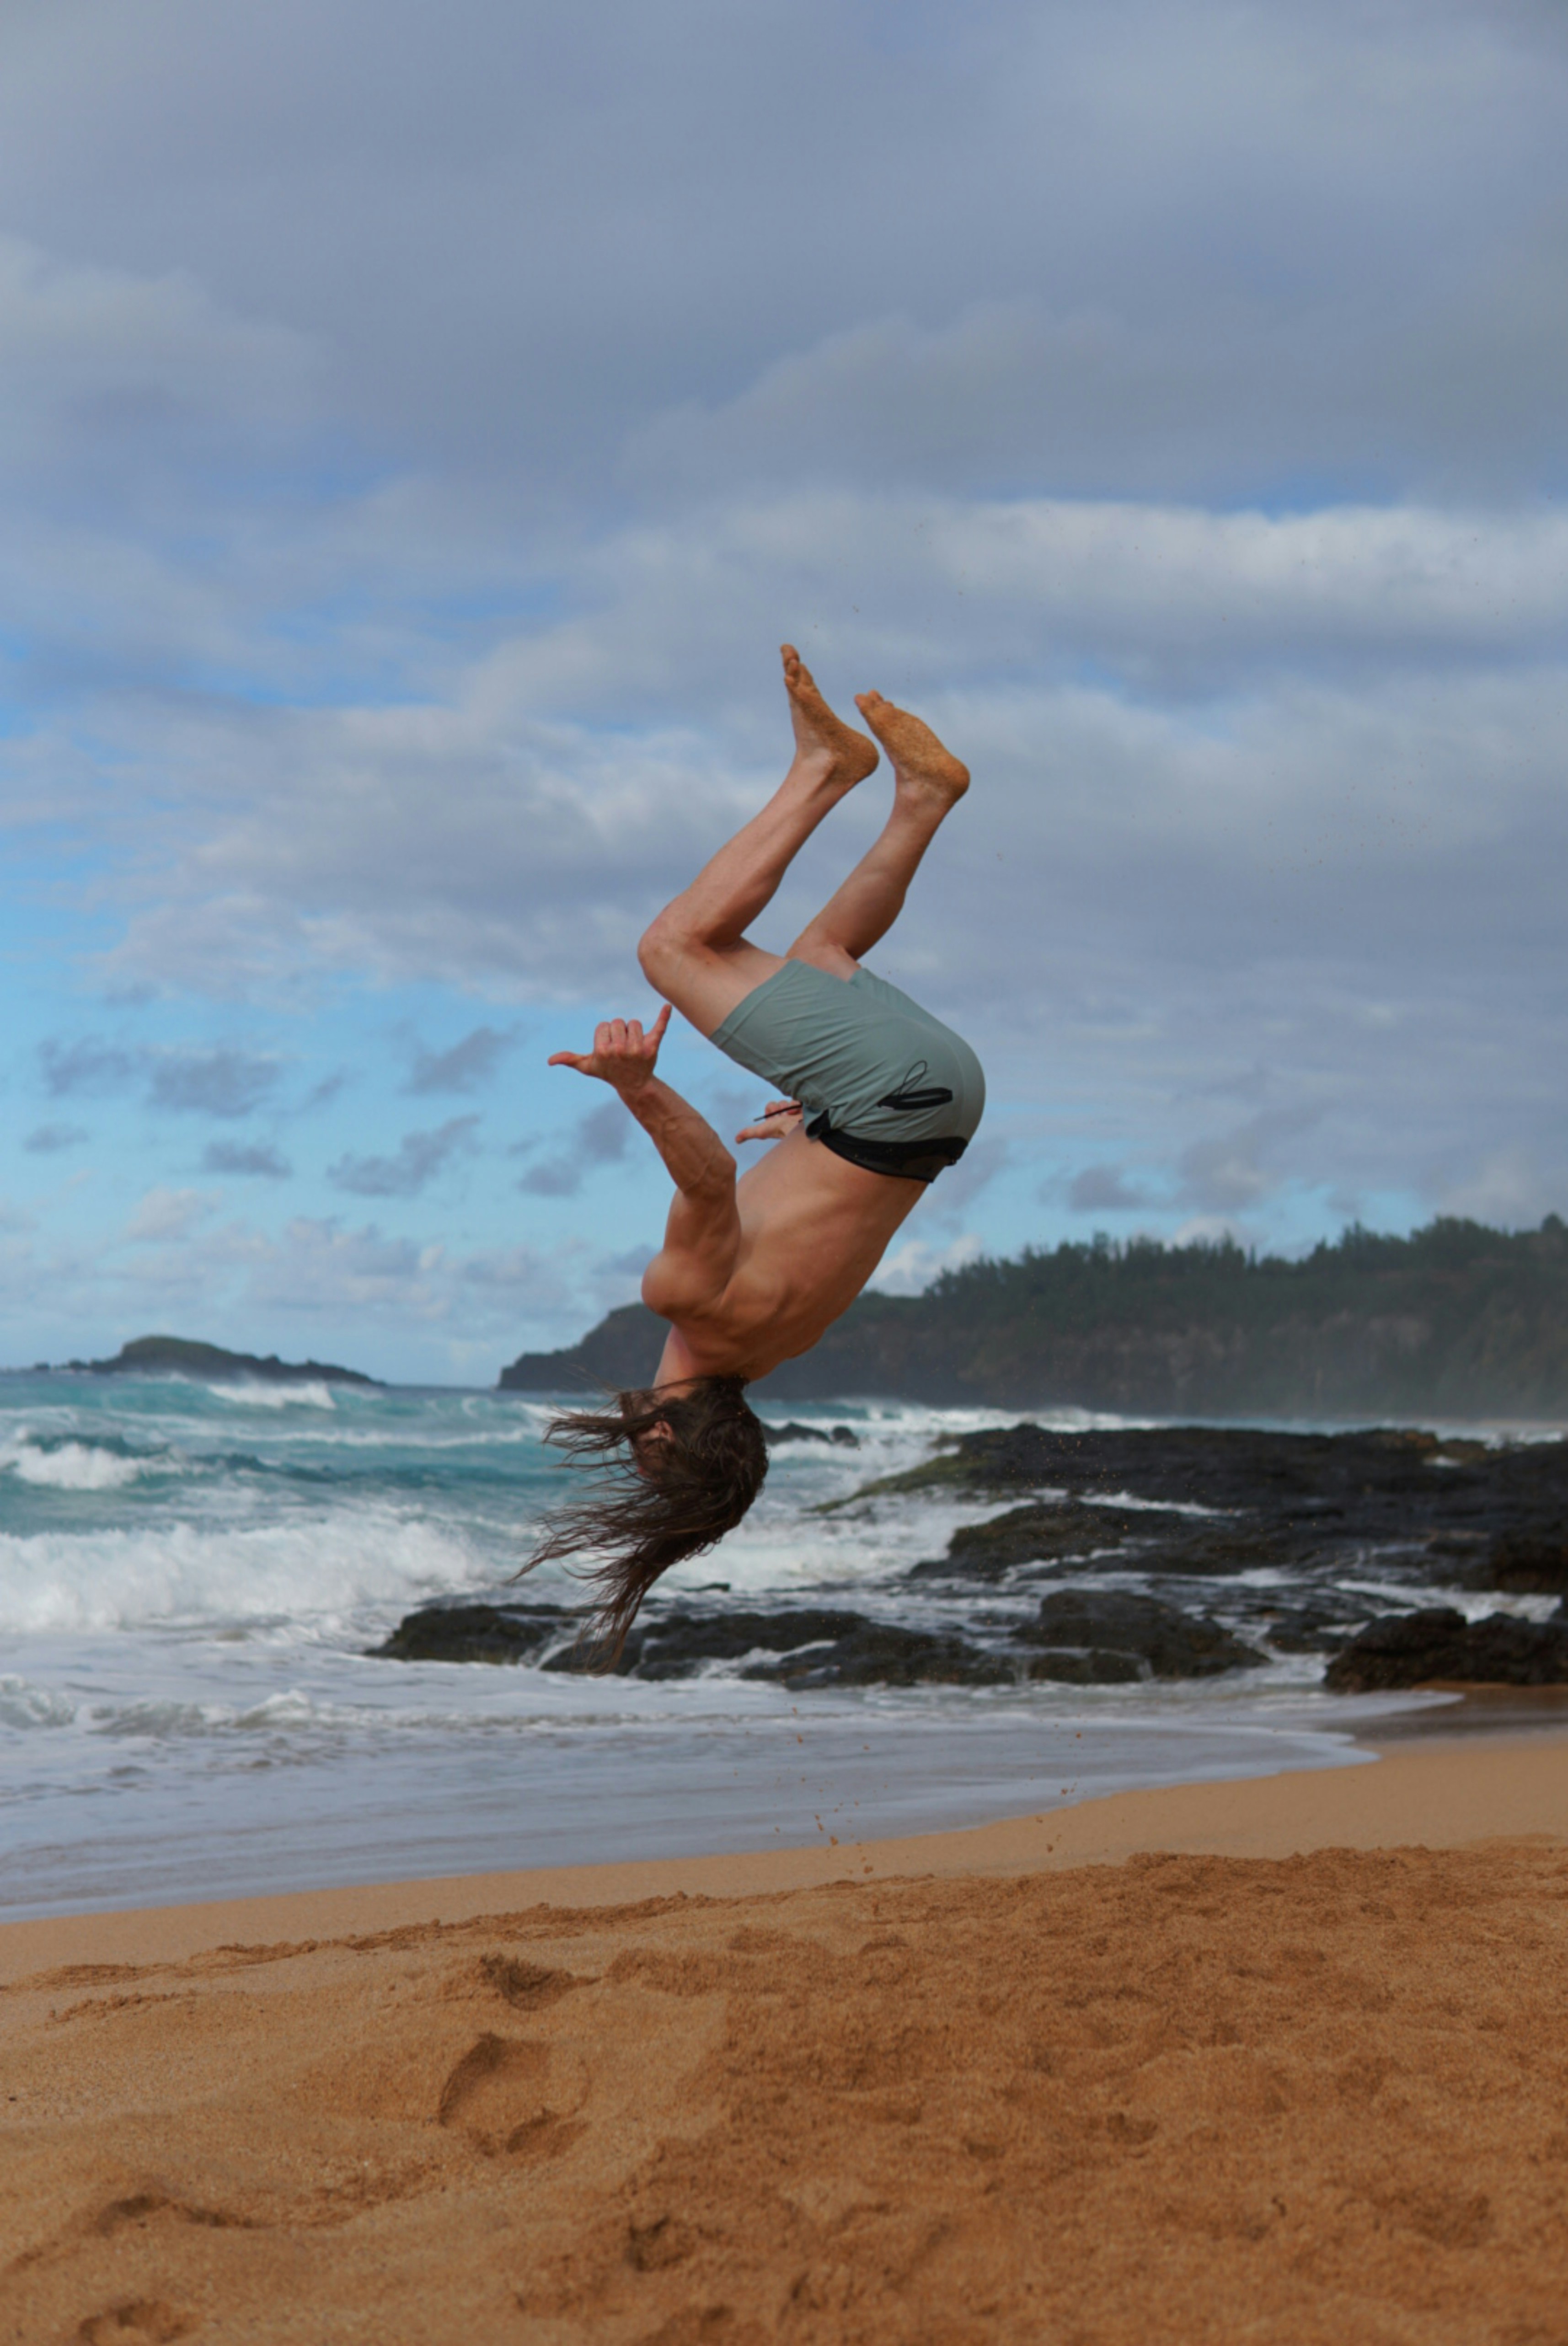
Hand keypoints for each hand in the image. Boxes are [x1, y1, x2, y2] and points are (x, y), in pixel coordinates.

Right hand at [548, 1006, 670, 1093]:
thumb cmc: (608, 1072)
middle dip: (618, 1032)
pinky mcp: (653, 1047)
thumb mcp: (588, 1067)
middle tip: (621, 1049)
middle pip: (618, 1022)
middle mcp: (620, 1050)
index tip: (608, 1049)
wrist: (634, 1084)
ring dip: (633, 1031)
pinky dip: (663, 1017)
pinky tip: (667, 1007)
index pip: (604, 1025)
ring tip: (632, 1047)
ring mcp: (637, 1049)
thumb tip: (549, 1060)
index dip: (605, 1035)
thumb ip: (570, 1059)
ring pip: (634, 1023)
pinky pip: (659, 1027)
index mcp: (603, 1050)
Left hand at [735, 1099, 802, 1143]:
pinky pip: (798, 1101)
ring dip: (789, 1107)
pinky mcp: (803, 1110)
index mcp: (775, 1121)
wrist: (799, 1130)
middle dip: (779, 1107)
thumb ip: (749, 1133)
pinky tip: (798, 1113)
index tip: (774, 1115)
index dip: (771, 1109)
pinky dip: (797, 1105)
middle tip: (782, 1115)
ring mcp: (795, 1113)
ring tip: (791, 1115)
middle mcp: (785, 1117)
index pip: (770, 1106)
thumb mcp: (762, 1131)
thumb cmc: (780, 1130)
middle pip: (779, 1103)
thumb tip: (736, 1140)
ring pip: (788, 1102)